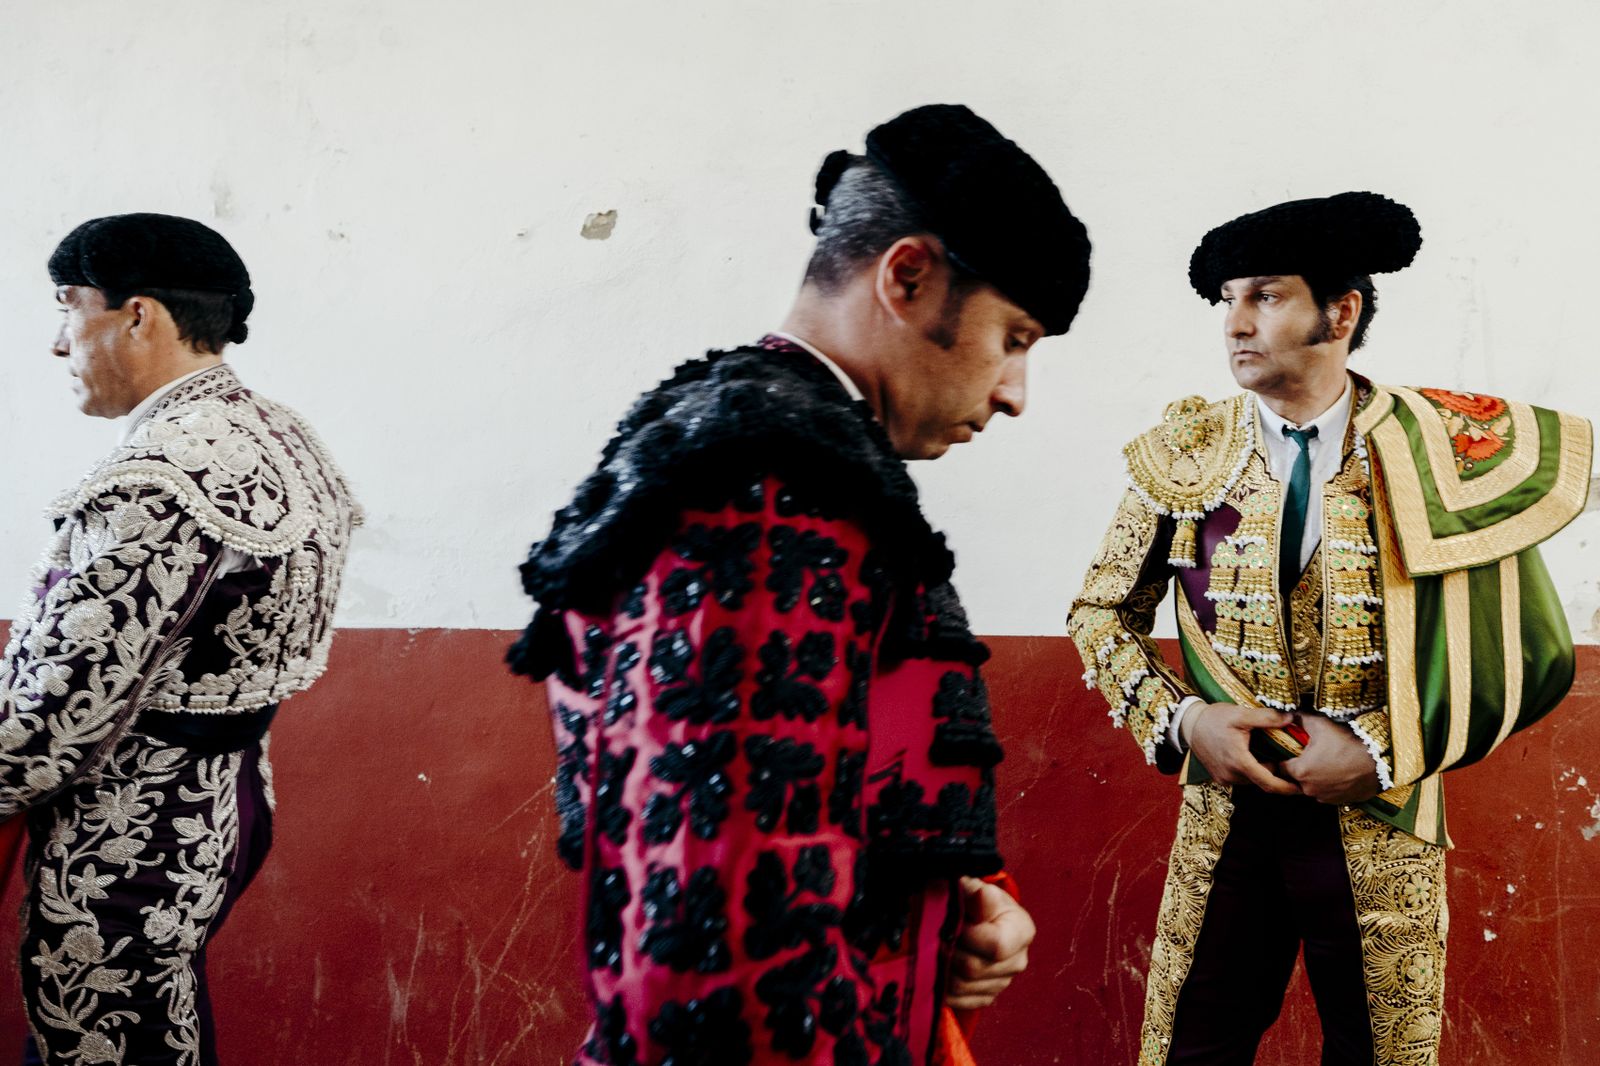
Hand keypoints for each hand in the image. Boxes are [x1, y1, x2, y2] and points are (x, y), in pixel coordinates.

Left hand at [945, 877, 1034, 1009]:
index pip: (996, 945)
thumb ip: (977, 893)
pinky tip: (938, 967)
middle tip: (935, 936)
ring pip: (962, 986)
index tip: (951, 924)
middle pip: (974, 968)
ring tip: (934, 949)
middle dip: (949, 951)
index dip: (968, 936)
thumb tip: (981, 895)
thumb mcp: (979, 890)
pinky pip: (959, 1000)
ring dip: (942, 968)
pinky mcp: (987, 997)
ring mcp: (1003, 982)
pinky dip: (943, 986)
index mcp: (1022, 932)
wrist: (980, 918)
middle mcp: (1018, 961)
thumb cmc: (979, 901)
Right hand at [1183, 703, 1301, 795]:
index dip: (1286, 788)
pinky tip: (1252, 756)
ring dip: (1262, 772)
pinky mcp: (1219, 777)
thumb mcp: (1241, 714)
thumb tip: (1291, 718)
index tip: (1301, 788)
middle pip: (1262, 782)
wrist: (1189, 724)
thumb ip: (1267, 717)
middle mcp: (1231, 775)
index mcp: (1239, 762)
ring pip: (1251, 780)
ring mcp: (1224, 778)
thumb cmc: (1214, 718)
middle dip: (1276, 775)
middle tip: (1287, 762)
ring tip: (1269, 756)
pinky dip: (1250, 771)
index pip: (1268, 783)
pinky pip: (1240, 778)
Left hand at [1280, 714, 1381, 803]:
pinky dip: (1327, 784)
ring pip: (1310, 786)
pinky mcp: (1338, 801)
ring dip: (1313, 777)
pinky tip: (1336, 772)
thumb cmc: (1348, 743)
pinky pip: (1326, 793)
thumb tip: (1288, 714)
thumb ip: (1300, 719)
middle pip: (1294, 778)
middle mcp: (1309, 788)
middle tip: (1309, 755)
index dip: (1285, 757)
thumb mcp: (1321, 725)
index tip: (1291, 750)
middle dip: (1298, 767)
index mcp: (1300, 771)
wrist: (1379, 762)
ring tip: (1325, 762)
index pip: (1280, 767)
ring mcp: (1324, 797)